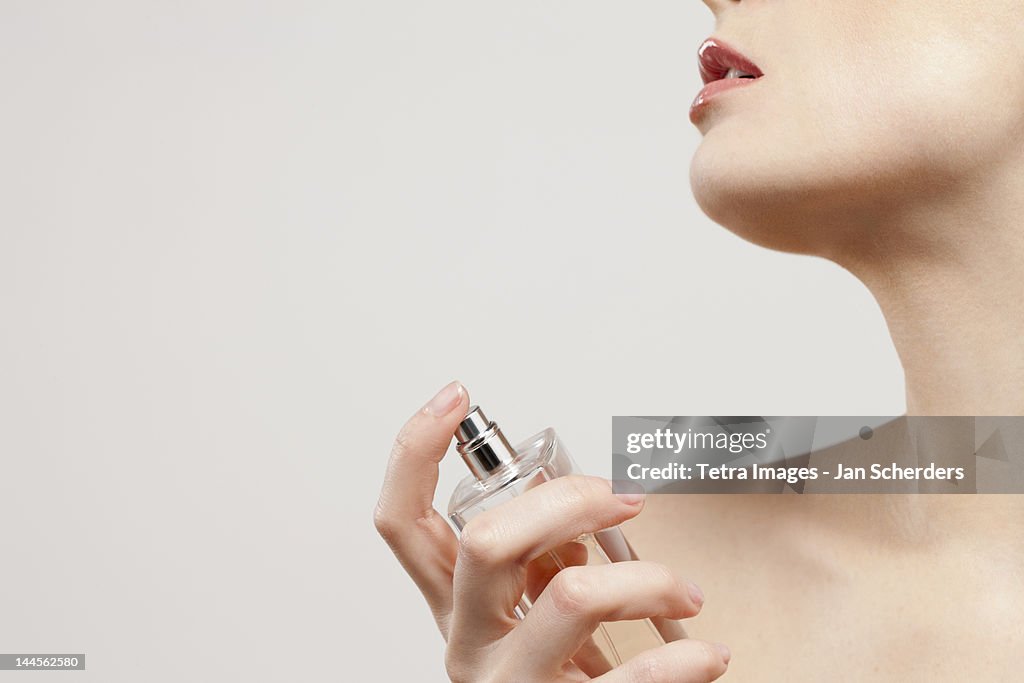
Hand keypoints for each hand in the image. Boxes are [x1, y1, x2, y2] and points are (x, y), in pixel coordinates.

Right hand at [374, 381, 729, 681]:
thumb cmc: (554, 680)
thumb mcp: (526, 616)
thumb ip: (537, 559)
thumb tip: (579, 511)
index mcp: (453, 606)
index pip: (401, 521)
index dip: (415, 452)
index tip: (454, 397)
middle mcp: (468, 644)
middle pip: (485, 542)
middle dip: (566, 500)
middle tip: (623, 500)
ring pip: (569, 598)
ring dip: (645, 581)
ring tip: (684, 591)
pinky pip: (630, 680)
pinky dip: (683, 660)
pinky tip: (706, 654)